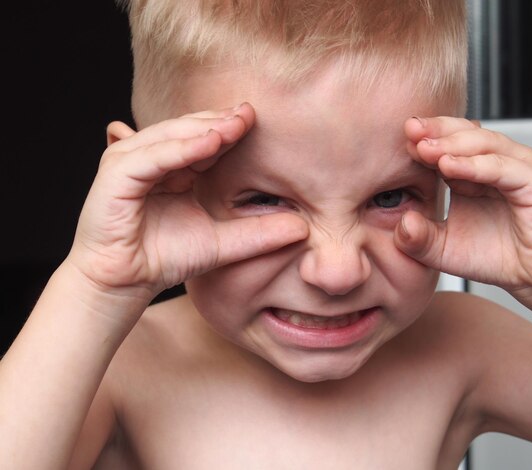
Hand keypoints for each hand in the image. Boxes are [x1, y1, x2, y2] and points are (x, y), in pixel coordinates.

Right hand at [67, 103, 307, 305]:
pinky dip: (179, 149)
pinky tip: (209, 143)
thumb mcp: (222, 243)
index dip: (231, 129)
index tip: (260, 121)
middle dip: (220, 121)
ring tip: (236, 124)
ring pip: (170, 136)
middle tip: (252, 112)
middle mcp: (152, 158)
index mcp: (175, 167)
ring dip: (203, 128)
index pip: (205, 138)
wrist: (125, 283)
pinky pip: (151, 156)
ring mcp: (131, 163)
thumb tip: (303, 229)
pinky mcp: (115, 175)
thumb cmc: (165, 258)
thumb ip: (258, 234)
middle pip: (188, 129)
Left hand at [395, 116, 531, 299]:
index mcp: (469, 172)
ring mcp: (515, 169)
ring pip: (483, 142)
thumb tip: (402, 223)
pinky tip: (450, 166)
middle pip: (462, 133)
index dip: (422, 139)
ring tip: (424, 148)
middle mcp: (493, 163)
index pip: (444, 143)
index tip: (395, 140)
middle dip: (434, 131)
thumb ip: (418, 239)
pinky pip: (503, 167)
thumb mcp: (442, 249)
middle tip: (409, 131)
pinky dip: (476, 164)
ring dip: (452, 143)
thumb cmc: (495, 257)